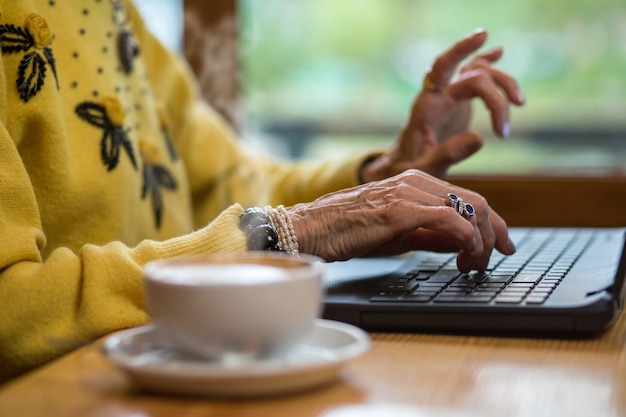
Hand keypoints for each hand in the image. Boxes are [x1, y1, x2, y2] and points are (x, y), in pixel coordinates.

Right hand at [288, 169, 515, 271]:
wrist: (311, 228)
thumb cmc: (347, 231)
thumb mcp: (398, 234)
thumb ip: (430, 235)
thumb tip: (461, 244)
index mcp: (415, 184)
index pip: (468, 199)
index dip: (493, 225)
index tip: (501, 247)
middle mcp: (416, 182)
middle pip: (477, 202)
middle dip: (495, 233)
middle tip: (496, 259)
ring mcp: (409, 192)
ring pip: (470, 209)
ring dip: (482, 242)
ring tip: (475, 266)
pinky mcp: (402, 209)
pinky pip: (451, 220)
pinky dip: (467, 240)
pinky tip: (464, 257)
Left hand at [361, 28, 525, 180]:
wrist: (402, 167)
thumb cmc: (408, 168)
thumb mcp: (424, 169)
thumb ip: (448, 155)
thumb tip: (480, 139)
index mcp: (426, 107)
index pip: (441, 70)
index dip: (459, 50)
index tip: (482, 37)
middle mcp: (438, 96)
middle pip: (472, 77)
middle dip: (495, 98)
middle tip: (503, 132)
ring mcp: (449, 96)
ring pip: (480, 75)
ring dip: (503, 85)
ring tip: (519, 106)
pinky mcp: (458, 102)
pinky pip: (475, 77)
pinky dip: (488, 65)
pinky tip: (499, 52)